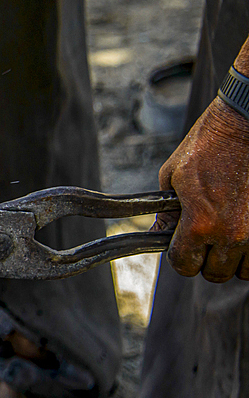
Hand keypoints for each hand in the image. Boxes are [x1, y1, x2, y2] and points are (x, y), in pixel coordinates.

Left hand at [153, 98, 248, 281]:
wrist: (245, 124)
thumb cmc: (209, 145)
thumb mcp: (173, 176)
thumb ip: (167, 212)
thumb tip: (158, 233)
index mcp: (201, 224)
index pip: (184, 265)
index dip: (179, 256)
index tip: (181, 245)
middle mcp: (232, 234)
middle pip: (215, 273)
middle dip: (206, 259)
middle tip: (205, 239)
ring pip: (244, 270)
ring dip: (234, 257)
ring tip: (227, 234)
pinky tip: (245, 230)